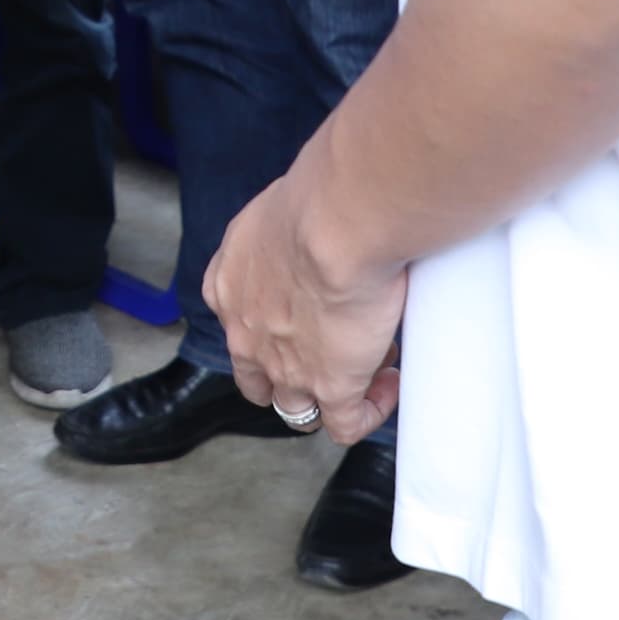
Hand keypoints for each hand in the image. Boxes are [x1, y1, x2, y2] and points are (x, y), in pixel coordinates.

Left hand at [200, 162, 405, 444]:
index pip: (240, 319)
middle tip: (334, 346)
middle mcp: (247, 330)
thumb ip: (296, 223)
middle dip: (290, 372)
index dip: (272, 324)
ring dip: (328, 397)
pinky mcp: (330, 387)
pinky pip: (344, 424)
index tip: (309, 309)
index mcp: (230, 283)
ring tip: (369, 367)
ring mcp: (286, 366)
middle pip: (257, 376)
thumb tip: (328, 218)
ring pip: (295, 408)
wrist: (339, 221)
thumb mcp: (288, 205)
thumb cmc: (320, 195)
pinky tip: (388, 386)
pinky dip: (366, 413)